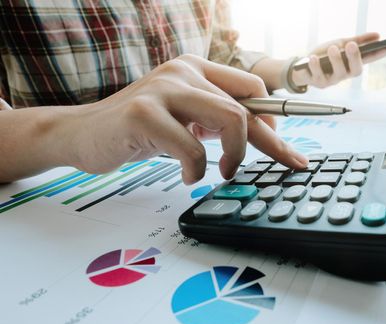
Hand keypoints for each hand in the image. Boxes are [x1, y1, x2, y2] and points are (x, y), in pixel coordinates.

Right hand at [60, 55, 306, 183]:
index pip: (251, 89)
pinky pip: (191, 146)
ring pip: (229, 118)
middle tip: (284, 166)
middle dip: (270, 143)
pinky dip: (197, 169)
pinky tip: (188, 176)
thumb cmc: (137, 131)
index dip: (275, 121)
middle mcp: (182, 72)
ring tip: (224, 173)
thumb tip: (261, 133)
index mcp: (195, 70)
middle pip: (246, 106)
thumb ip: (214, 120)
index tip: (290, 151)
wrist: (81, 134)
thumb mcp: (183, 120)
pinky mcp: (143, 114)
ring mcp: (163, 90)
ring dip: (236, 155)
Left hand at [291, 32, 385, 87]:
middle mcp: (345, 74)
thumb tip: (378, 35)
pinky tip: (313, 58)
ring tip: (332, 48)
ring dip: (336, 59)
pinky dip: (315, 65)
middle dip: (355, 58)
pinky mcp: (318, 83)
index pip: (373, 58)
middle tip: (352, 45)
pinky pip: (318, 75)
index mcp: (352, 63)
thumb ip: (358, 40)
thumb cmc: (323, 55)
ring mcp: (332, 80)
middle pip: (356, 70)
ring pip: (338, 74)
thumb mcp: (340, 43)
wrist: (300, 67)